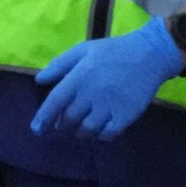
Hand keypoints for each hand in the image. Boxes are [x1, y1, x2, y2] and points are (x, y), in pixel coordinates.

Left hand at [31, 18, 185, 139]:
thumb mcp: (82, 50)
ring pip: (88, 129)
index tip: (37, 130)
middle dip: (62, 125)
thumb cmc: (112, 51)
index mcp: (79, 77)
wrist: (148, 54)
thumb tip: (39, 80)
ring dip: (80, 132)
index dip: (43, 118)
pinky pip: (109, 133)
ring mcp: (110, 106)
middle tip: (62, 125)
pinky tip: (100, 129)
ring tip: (80, 128)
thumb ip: (59, 65)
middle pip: (70, 119)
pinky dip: (101, 135)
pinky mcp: (127, 115)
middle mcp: (92, 94)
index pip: (55, 102)